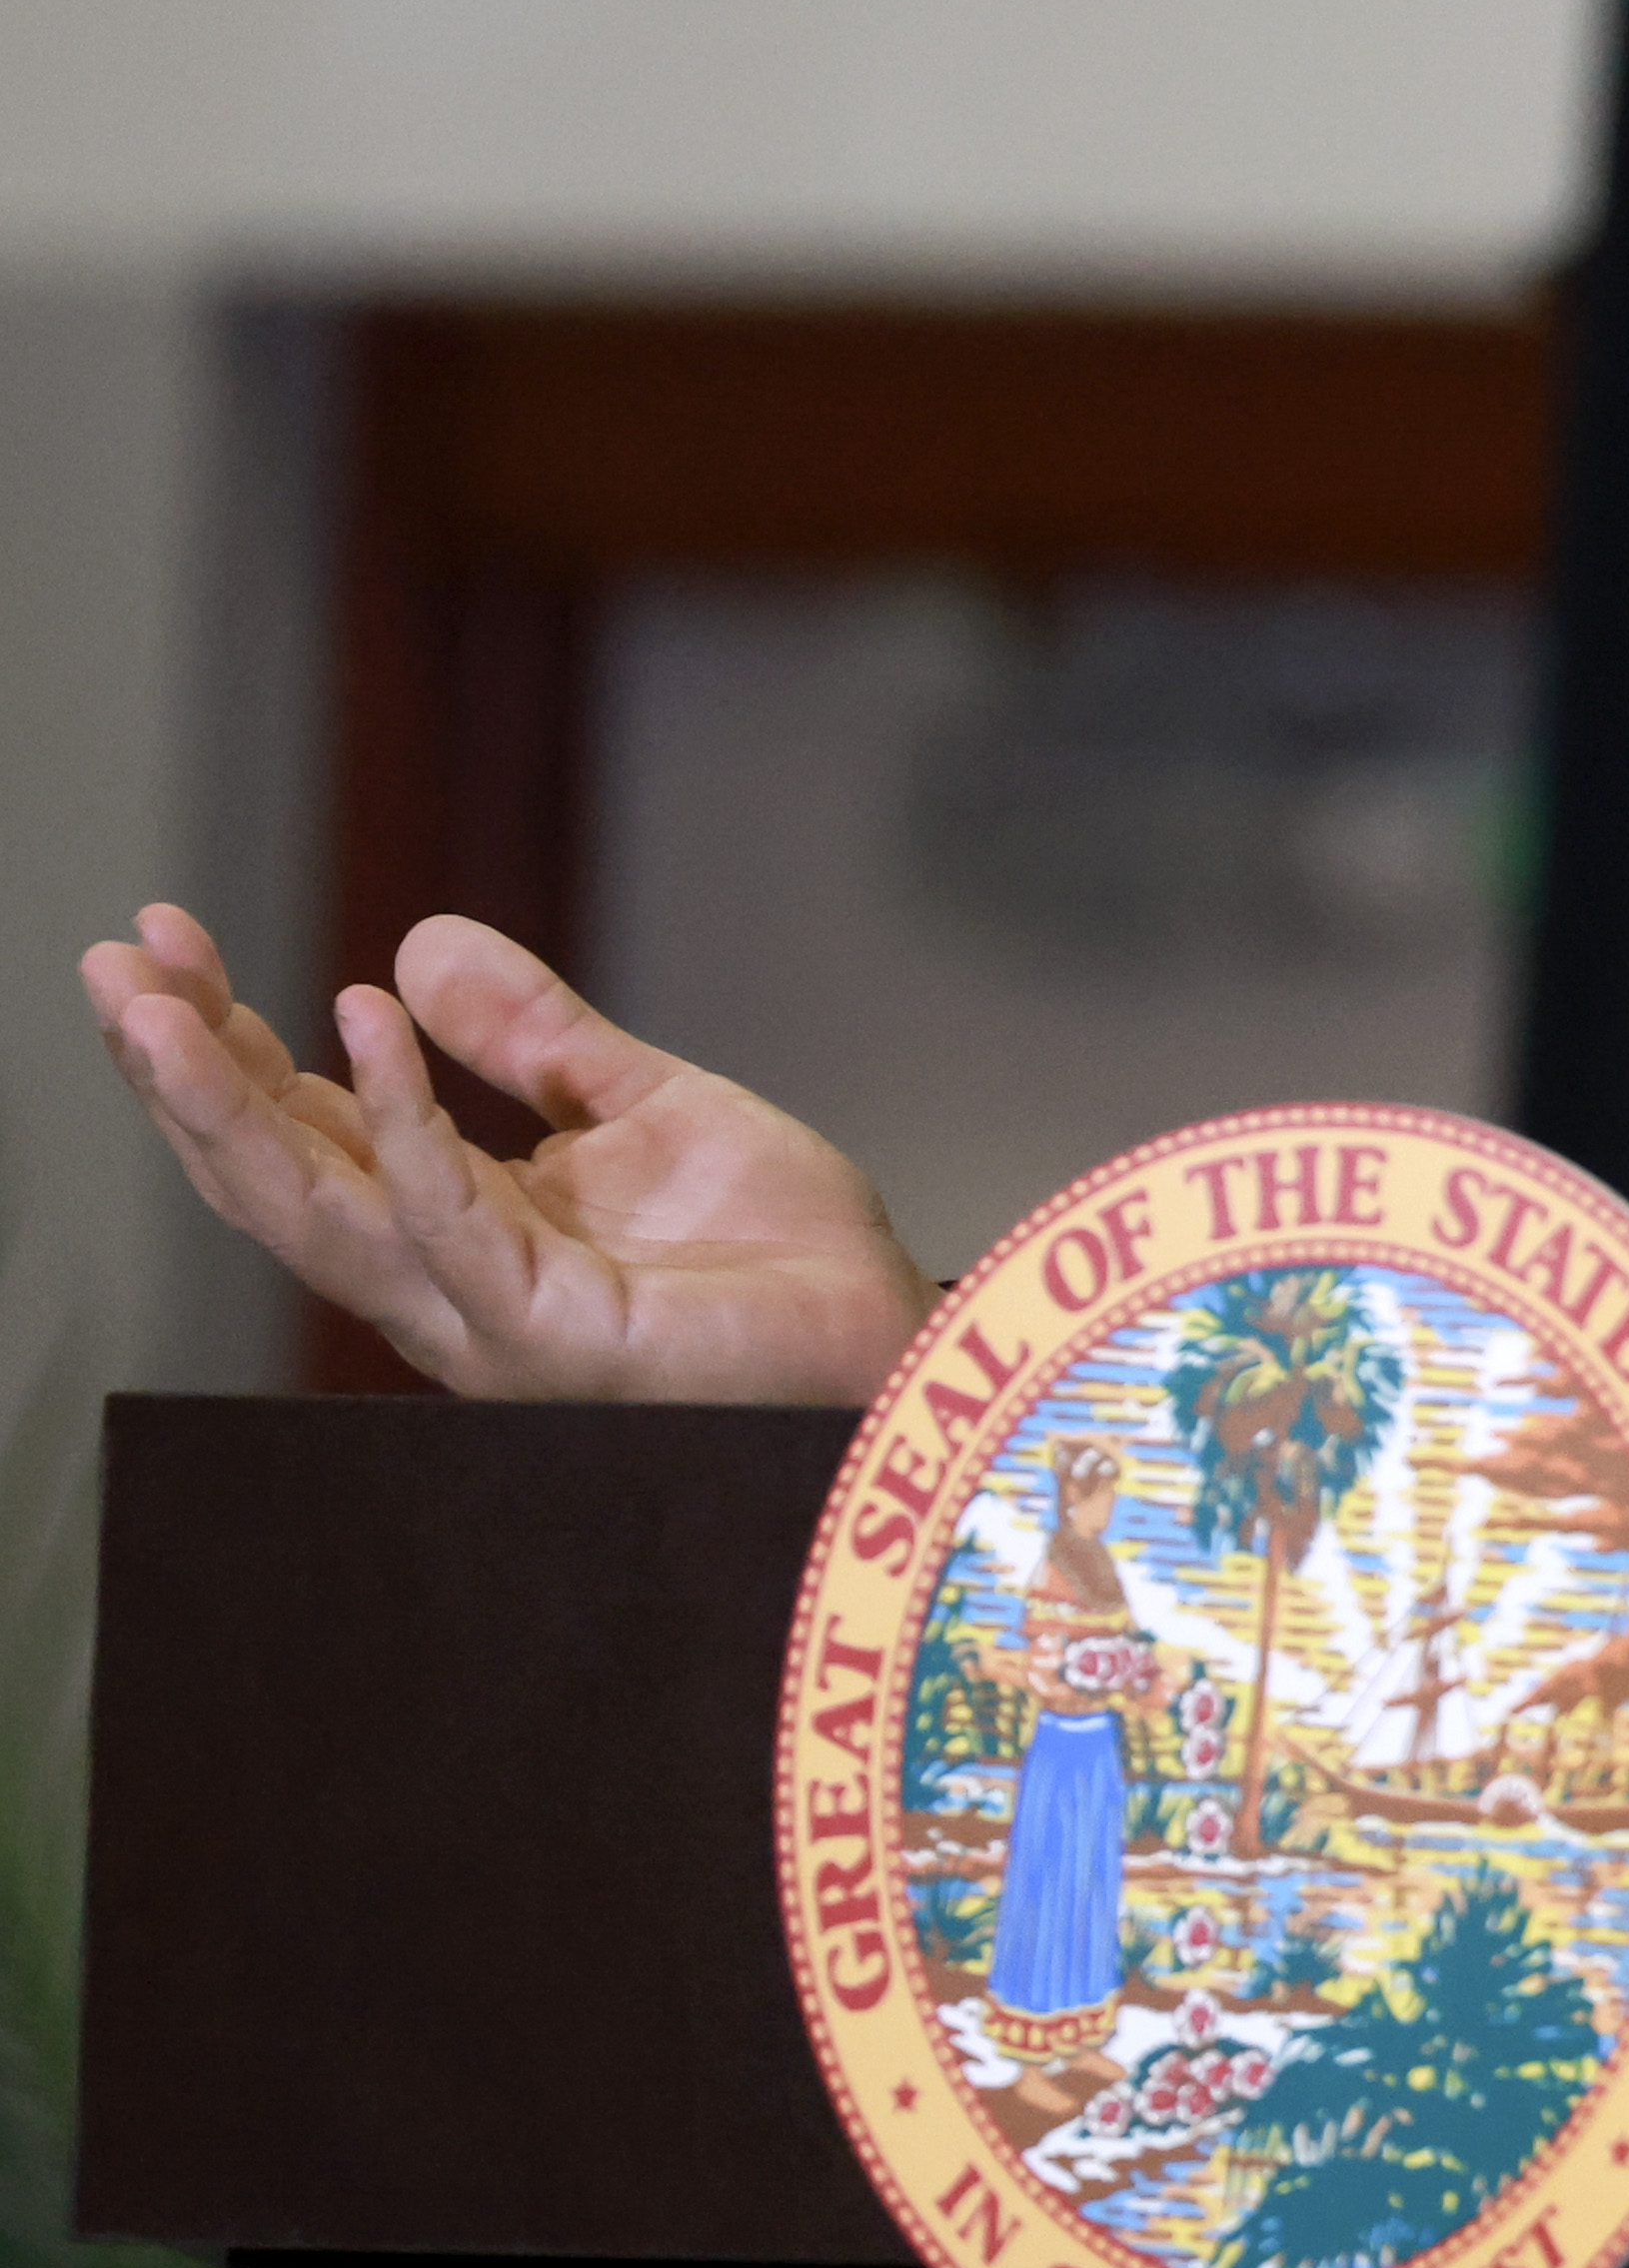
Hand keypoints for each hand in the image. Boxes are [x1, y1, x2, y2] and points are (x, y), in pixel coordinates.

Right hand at [78, 901, 933, 1404]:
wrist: (879, 1327)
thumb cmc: (768, 1249)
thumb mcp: (643, 1104)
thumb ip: (532, 1038)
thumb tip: (413, 943)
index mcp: (454, 1220)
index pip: (301, 1127)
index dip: (222, 1039)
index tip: (162, 938)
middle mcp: (442, 1277)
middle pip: (271, 1172)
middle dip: (181, 1070)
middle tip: (110, 961)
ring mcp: (483, 1313)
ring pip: (316, 1209)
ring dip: (228, 1104)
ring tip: (161, 1003)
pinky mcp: (550, 1330)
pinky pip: (449, 1219)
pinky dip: (399, 1123)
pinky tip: (363, 1026)